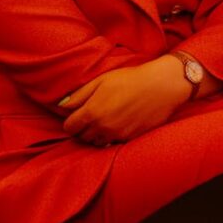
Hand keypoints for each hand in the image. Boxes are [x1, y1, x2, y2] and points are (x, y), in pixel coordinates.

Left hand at [58, 58, 191, 144]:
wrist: (160, 86)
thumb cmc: (129, 79)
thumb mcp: (100, 81)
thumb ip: (79, 95)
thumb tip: (61, 106)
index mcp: (92, 112)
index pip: (69, 127)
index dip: (71, 121)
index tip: (76, 115)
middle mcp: (102, 127)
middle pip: (82, 138)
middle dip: (83, 129)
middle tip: (91, 116)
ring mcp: (116, 135)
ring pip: (96, 143)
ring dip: (96, 135)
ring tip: (104, 121)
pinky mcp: (129, 139)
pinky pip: (112, 144)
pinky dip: (110, 137)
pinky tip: (117, 124)